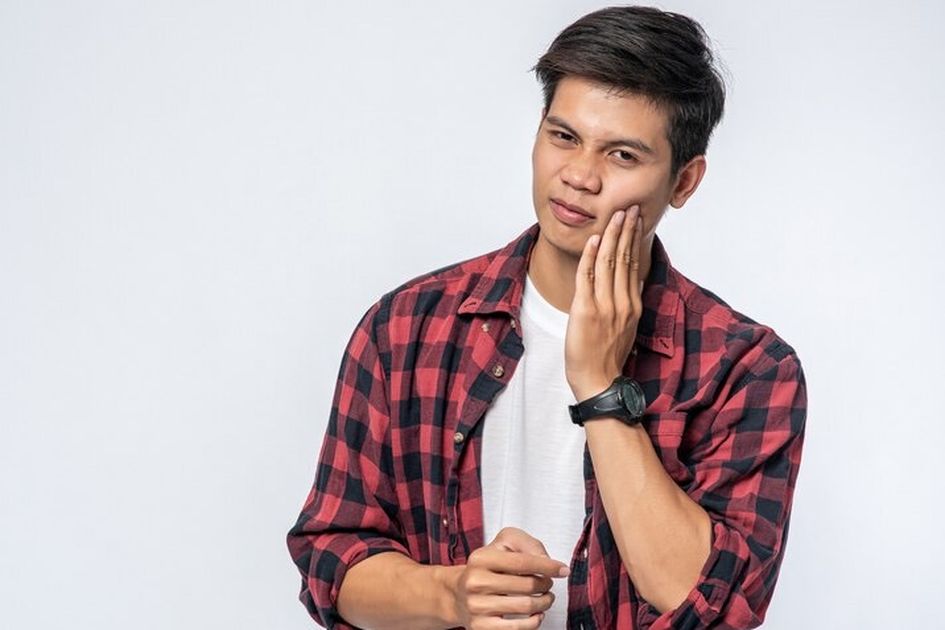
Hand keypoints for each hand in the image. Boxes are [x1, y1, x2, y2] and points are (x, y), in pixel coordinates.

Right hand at [450, 527, 568, 628]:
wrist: (458, 595)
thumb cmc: (486, 569)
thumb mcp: (502, 545)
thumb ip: (527, 545)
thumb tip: (547, 562)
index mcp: (481, 559)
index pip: (522, 562)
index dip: (547, 566)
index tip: (563, 569)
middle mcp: (476, 582)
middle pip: (527, 585)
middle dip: (546, 584)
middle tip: (548, 583)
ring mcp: (477, 607)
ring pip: (526, 606)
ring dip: (544, 602)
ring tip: (546, 597)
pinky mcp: (481, 627)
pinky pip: (518, 628)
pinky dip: (534, 621)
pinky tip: (536, 614)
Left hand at [565, 205, 643, 401]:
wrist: (598, 381)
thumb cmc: (607, 357)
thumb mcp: (625, 327)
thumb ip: (626, 303)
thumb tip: (628, 282)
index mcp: (632, 305)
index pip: (634, 264)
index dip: (634, 240)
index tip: (636, 220)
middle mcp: (622, 303)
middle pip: (625, 258)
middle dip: (627, 230)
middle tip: (629, 207)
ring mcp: (605, 306)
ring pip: (609, 262)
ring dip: (612, 235)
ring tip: (615, 215)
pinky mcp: (585, 310)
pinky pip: (587, 276)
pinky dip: (590, 255)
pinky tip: (593, 239)